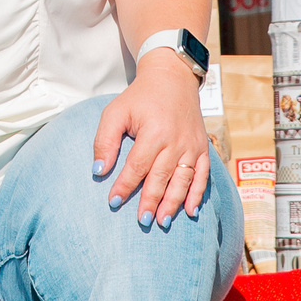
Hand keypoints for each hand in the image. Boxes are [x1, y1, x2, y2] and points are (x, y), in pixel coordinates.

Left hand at [92, 50, 210, 227]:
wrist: (172, 78)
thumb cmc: (140, 97)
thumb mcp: (116, 111)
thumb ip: (105, 140)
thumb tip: (98, 171)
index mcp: (154, 131)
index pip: (137, 166)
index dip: (125, 186)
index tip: (112, 202)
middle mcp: (176, 140)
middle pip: (162, 177)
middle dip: (151, 201)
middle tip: (142, 221)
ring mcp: (192, 145)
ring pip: (183, 180)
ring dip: (173, 203)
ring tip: (162, 222)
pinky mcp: (202, 148)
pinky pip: (202, 175)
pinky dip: (197, 194)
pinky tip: (191, 211)